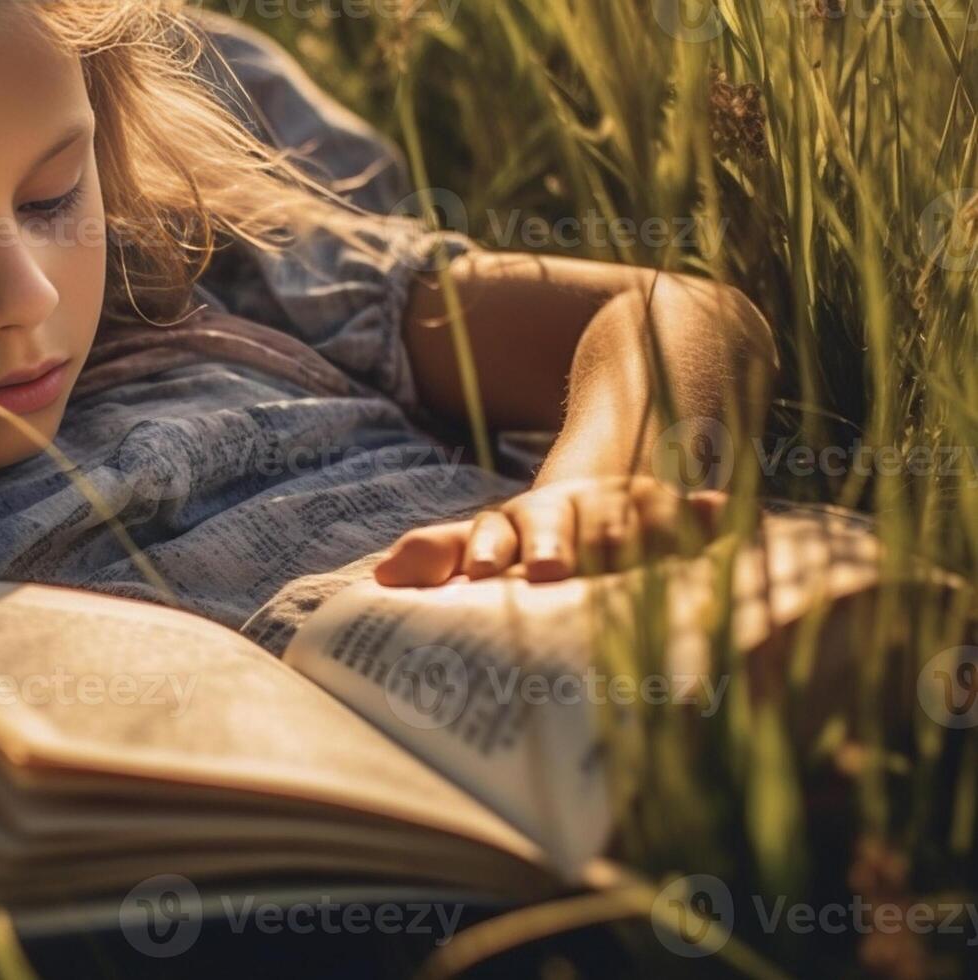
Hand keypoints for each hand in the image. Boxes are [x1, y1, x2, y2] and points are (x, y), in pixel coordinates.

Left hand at [374, 476, 725, 586]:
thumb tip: (380, 580)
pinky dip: (705, 514)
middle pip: (558, 522)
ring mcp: (622, 508)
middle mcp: (569, 510)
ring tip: (630, 547)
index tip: (479, 575)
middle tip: (548, 572)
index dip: (485, 550)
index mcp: (516, 523)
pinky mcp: (675, 513)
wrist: (597, 495)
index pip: (493, 531)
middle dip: (552, 544)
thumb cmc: (531, 541)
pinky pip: (692, 511)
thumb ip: (438, 557)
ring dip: (626, 529)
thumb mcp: (485, 544)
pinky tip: (719, 516)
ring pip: (624, 515)